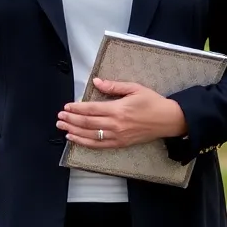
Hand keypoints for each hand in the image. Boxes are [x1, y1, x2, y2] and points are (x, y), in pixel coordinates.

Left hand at [57, 77, 187, 148]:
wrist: (167, 120)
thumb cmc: (152, 102)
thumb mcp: (135, 88)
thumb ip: (114, 86)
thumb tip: (96, 81)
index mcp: (118, 109)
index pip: (91, 109)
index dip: (76, 108)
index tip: (66, 107)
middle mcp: (115, 124)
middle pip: (87, 123)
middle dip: (71, 120)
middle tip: (59, 118)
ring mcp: (117, 136)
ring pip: (90, 135)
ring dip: (73, 131)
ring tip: (62, 128)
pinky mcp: (120, 144)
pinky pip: (98, 145)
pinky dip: (84, 143)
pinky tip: (74, 139)